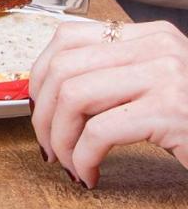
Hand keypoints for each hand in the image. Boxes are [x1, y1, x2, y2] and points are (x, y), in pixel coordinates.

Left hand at [29, 20, 187, 187]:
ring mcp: (166, 76)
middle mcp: (158, 46)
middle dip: (43, 113)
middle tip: (48, 144)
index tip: (38, 106)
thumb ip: (114, 76)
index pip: (67, 37)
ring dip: (60, 138)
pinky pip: (99, 132)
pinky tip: (89, 173)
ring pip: (74, 97)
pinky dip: (83, 158)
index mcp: (150, 35)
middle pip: (63, 68)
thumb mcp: (156, 85)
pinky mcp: (171, 110)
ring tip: (68, 161)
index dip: (39, 74)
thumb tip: (50, 92)